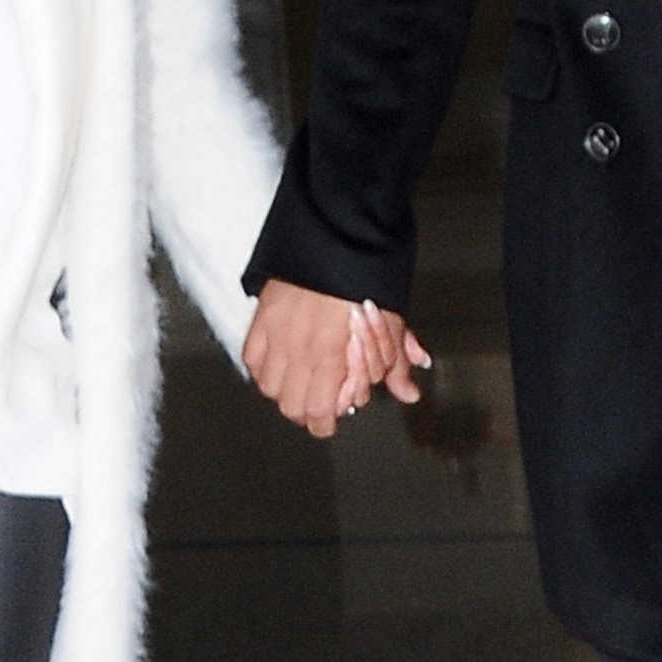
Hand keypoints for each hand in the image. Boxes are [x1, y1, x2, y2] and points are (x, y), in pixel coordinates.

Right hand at [244, 281, 431, 439]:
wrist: (340, 237)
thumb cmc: (368, 279)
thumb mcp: (390, 324)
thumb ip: (395, 365)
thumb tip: (409, 394)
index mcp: (330, 356)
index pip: (317, 412)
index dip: (324, 424)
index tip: (329, 422)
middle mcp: (298, 350)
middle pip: (291, 406)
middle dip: (307, 409)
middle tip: (321, 399)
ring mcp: (275, 334)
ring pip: (269, 387)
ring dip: (285, 390)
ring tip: (301, 379)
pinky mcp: (261, 318)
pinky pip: (252, 359)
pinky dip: (264, 367)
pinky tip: (281, 361)